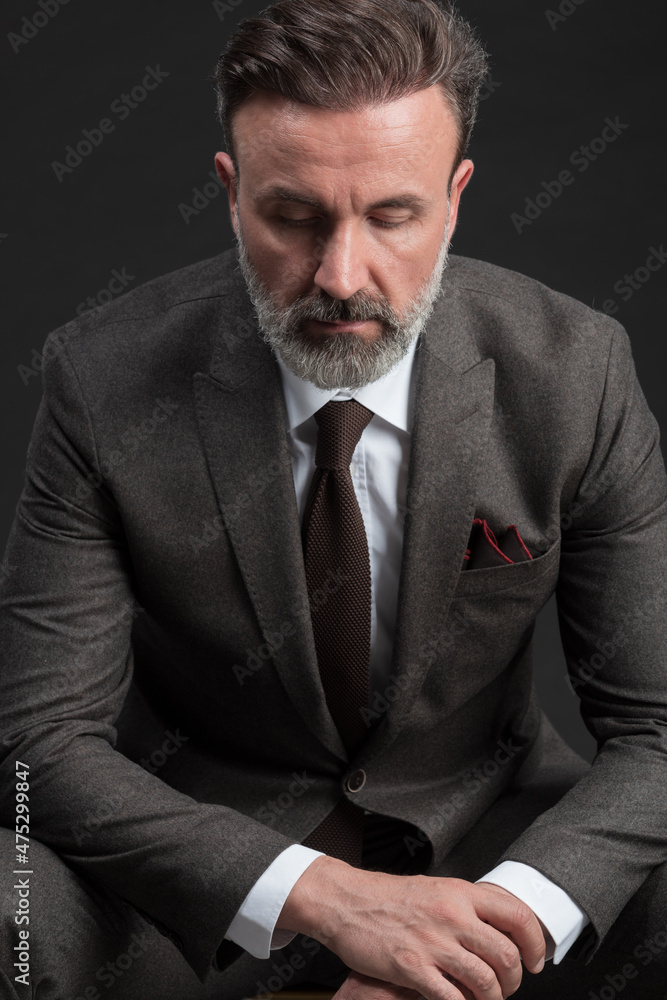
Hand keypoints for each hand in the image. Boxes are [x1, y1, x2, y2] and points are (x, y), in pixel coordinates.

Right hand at [277, 857, 545, 999]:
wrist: (346, 901)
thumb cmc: (387, 897)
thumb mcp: (435, 889)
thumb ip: (466, 906)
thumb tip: (498, 927)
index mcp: (460, 892)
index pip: (517, 915)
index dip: (535, 942)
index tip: (535, 959)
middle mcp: (452, 914)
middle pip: (506, 955)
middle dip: (513, 980)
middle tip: (507, 986)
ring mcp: (433, 942)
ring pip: (486, 981)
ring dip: (492, 998)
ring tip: (485, 999)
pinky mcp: (412, 967)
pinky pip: (453, 999)